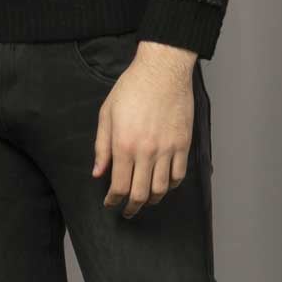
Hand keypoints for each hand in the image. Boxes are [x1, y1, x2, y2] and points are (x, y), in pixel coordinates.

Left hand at [92, 41, 198, 217]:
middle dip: (132, 207)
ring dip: (152, 199)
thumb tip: (98, 173)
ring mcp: (167, 149)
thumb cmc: (132, 88)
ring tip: (146, 200)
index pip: (118, 186)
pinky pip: (179, 174)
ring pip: (162, 188)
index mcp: (124, 144)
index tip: (110, 203)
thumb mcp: (107, 114)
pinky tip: (164, 184)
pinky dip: (171, 185)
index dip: (113, 200)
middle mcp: (146, 151)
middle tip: (127, 210)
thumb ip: (102, 146)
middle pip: (140, 193)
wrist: (162, 70)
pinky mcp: (183, 144)